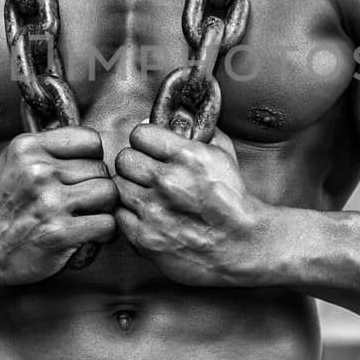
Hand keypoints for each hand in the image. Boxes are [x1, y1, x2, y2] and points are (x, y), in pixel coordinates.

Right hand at [0, 128, 117, 283]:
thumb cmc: (6, 204)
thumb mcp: (15, 161)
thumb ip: (49, 146)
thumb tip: (93, 143)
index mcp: (27, 148)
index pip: (90, 140)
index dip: (92, 158)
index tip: (82, 173)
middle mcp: (38, 172)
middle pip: (101, 168)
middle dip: (97, 186)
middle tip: (82, 200)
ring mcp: (49, 203)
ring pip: (109, 194)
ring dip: (104, 208)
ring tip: (87, 215)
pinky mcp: (60, 233)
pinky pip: (107, 224)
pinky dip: (103, 233)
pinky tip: (88, 234)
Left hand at [113, 123, 262, 285]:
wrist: (242, 246)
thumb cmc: (232, 200)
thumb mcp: (223, 154)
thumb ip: (199, 130)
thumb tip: (176, 114)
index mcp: (187, 156)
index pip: (140, 133)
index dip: (145, 140)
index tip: (150, 149)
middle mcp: (168, 182)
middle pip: (124, 158)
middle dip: (134, 164)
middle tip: (145, 173)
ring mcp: (154, 211)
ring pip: (118, 187)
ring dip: (130, 189)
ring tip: (146, 195)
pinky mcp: (145, 238)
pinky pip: (119, 215)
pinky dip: (129, 214)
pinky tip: (146, 215)